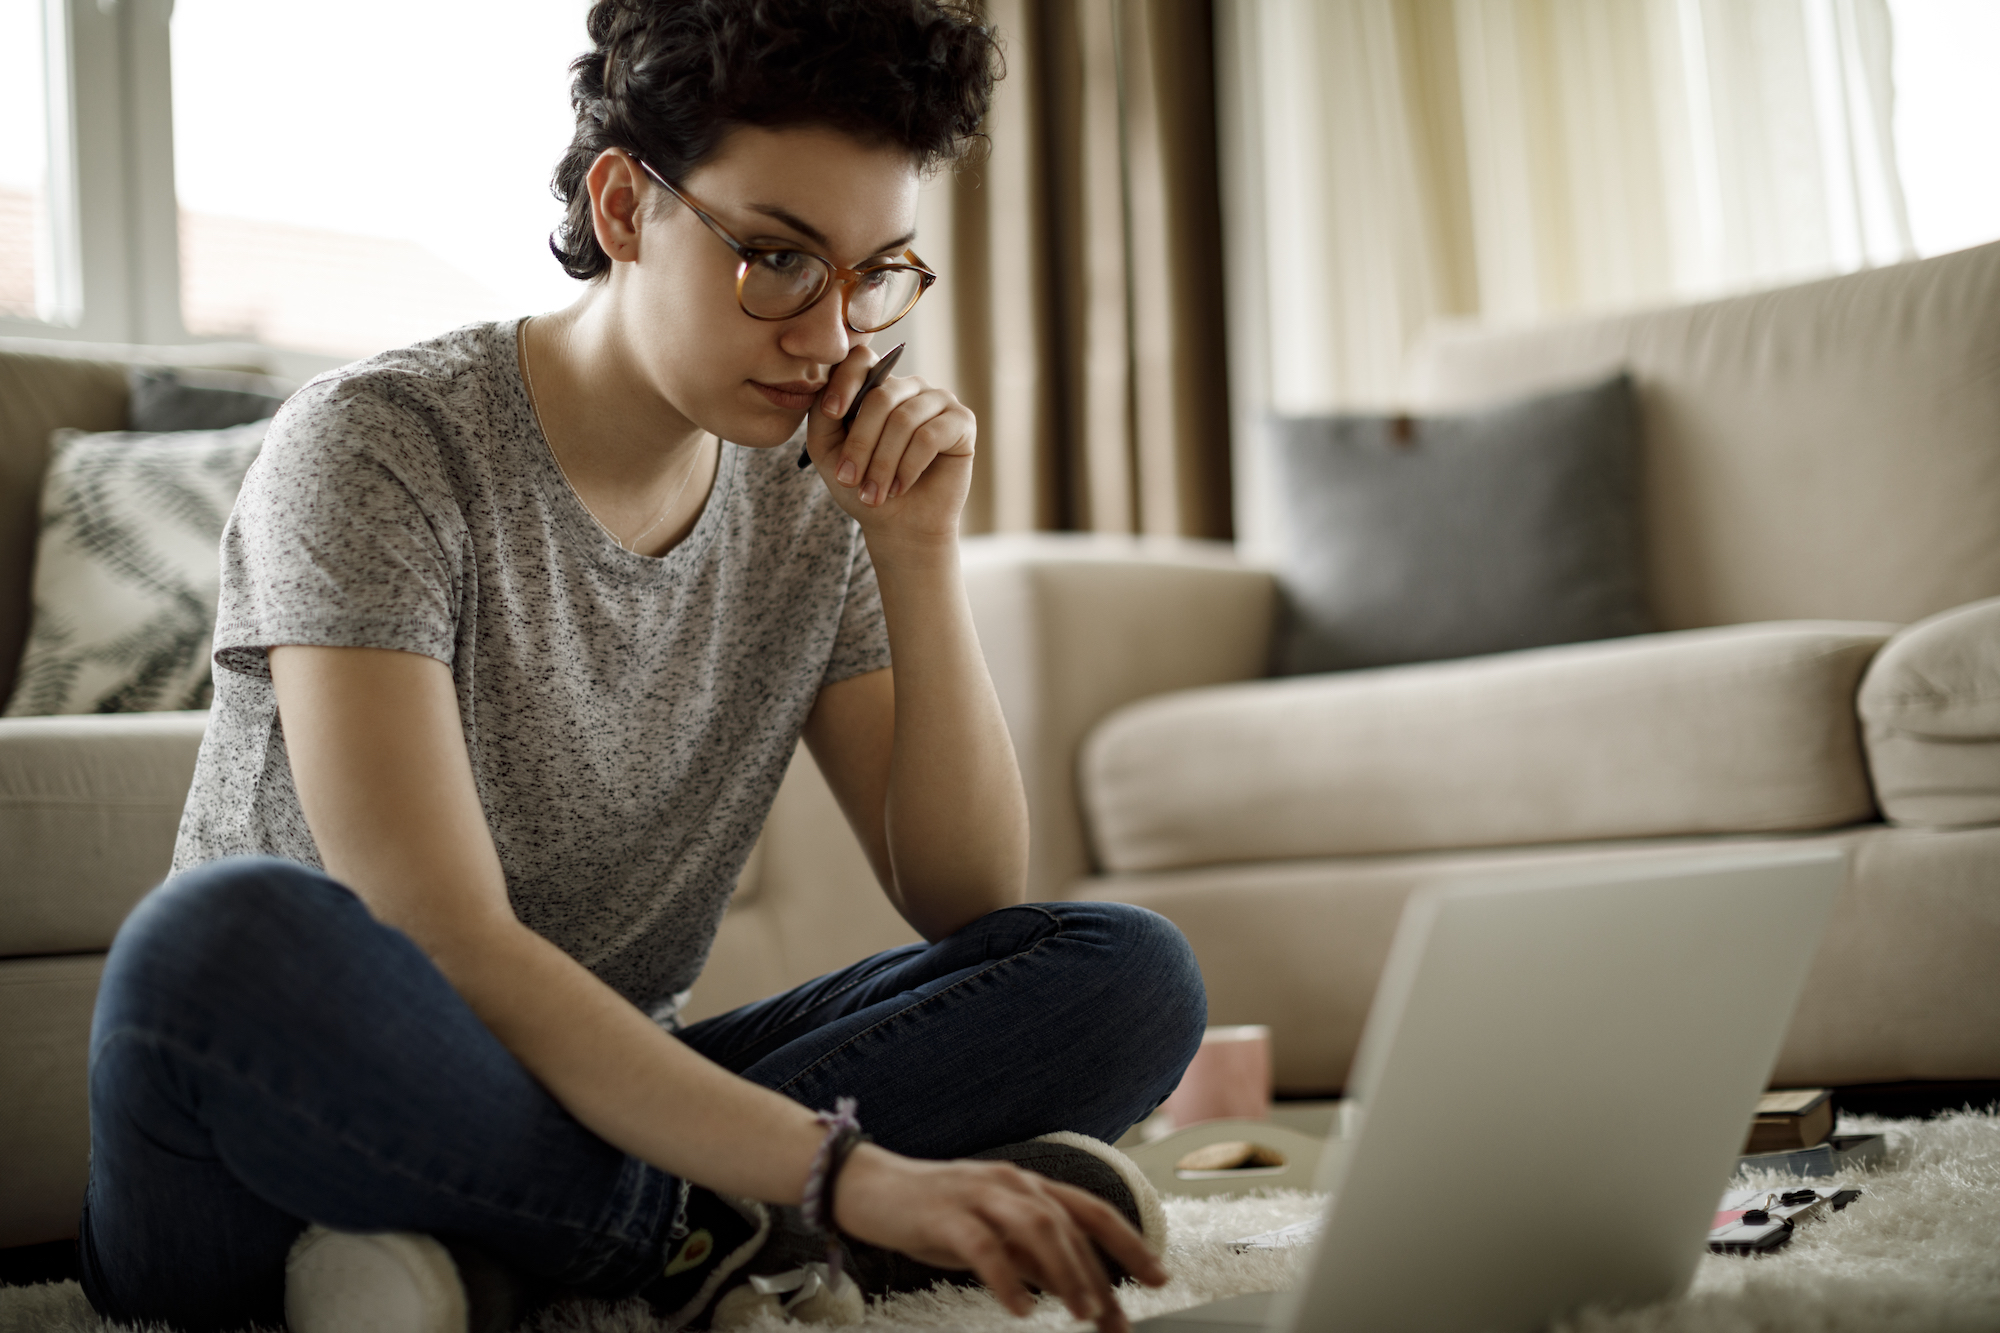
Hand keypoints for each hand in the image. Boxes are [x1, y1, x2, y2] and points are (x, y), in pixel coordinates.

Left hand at [804, 346, 975, 546]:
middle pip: (881, 397)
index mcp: (878, 385)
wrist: (899, 525)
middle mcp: (910, 387)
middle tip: (850, 480)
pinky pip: (930, 436)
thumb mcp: (829, 450)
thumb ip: (821, 417)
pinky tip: (901, 486)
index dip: (845, 382)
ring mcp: (939, 400)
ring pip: (904, 420)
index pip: (862, 359)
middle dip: (861, 444)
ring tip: (875, 494)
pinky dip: (909, 466)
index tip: (832, 413)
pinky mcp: (962, 421)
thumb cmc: (864, 485)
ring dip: (883, 463)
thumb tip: (828, 395)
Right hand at [832, 1144, 1168, 1332]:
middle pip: (1070, 1225)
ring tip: (1081, 1314)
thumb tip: (1072, 1284)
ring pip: (1038, 1227)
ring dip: (1065, 1272)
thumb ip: (1029, 1252)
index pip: (1091, 1210)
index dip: (1129, 1243)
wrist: (867, 1185)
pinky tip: (1020, 1308)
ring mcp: (978, 1194)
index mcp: (1026, 1185)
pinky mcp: (945, 1213)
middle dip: (1099, 1274)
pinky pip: (984, 1246)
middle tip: (1115, 1320)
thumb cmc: (931, 1212)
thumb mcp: (990, 1232)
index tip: (1159, 1278)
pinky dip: (1007, 1278)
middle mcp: (1010, 1183)